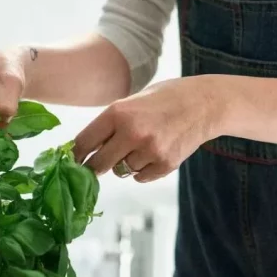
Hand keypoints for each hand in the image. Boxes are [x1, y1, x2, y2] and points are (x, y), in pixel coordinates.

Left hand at [72, 76, 220, 182]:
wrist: (205, 103)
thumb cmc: (165, 98)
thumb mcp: (132, 101)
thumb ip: (111, 123)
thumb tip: (85, 149)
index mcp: (118, 112)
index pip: (84, 143)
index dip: (75, 155)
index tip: (70, 162)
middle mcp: (132, 133)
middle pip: (99, 164)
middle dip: (95, 167)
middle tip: (96, 165)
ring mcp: (150, 151)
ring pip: (122, 171)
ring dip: (125, 164)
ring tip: (141, 145)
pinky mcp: (165, 164)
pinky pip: (141, 177)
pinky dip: (143, 170)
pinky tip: (154, 152)